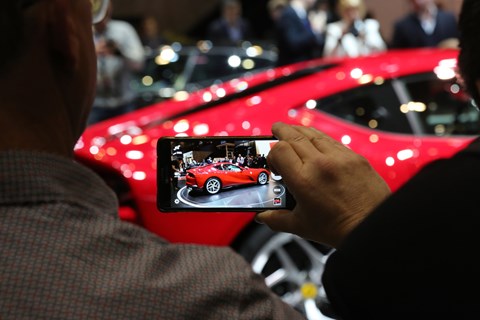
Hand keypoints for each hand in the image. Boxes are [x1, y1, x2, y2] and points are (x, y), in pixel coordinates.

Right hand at [256, 123, 390, 247]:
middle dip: (281, 131)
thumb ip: (277, 219)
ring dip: (299, 130)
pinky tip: (315, 141)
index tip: (274, 163)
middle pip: (294, 136)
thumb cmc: (339, 229)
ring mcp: (339, 158)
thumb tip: (263, 216)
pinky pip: (332, 140)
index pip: (279, 150)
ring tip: (292, 130)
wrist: (373, 227)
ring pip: (313, 134)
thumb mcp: (301, 226)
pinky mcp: (354, 157)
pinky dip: (319, 138)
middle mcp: (321, 164)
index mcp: (304, 180)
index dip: (272, 153)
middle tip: (275, 129)